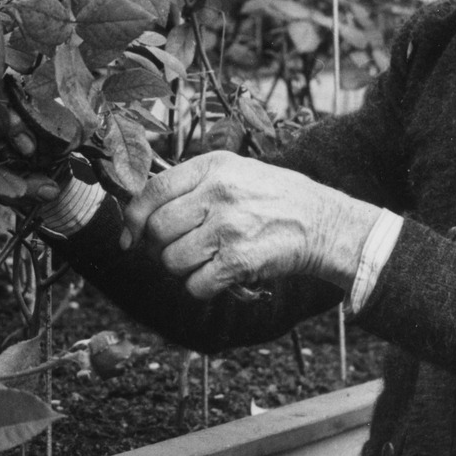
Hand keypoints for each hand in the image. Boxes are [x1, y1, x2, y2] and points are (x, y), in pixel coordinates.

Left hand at [119, 152, 377, 303]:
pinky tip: (218, 278)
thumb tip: (138, 215)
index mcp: (212, 167)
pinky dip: (201, 289)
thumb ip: (189, 185)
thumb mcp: (233, 172)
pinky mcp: (241, 259)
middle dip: (159, 249)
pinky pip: (196, 285)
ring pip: (172, 261)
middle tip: (177, 252)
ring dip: (181, 271)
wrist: (324, 222)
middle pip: (157, 230)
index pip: (151, 191)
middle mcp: (218, 193)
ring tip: (204, 262)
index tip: (131, 236)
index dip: (132, 218)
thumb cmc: (272, 198)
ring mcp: (229, 226)